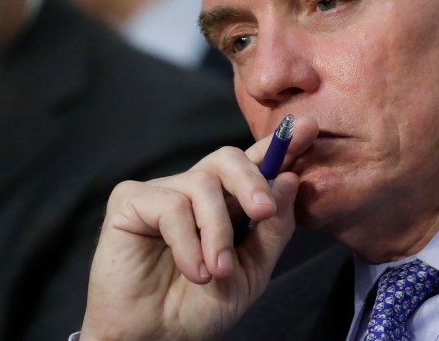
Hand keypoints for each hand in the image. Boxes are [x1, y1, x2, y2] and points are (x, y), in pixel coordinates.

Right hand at [80, 117, 318, 340]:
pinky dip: (186, 241)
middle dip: (251, 180)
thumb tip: (289, 179)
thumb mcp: (252, 272)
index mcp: (226, 204)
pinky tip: (192, 270)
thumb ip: (272, 229)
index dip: (280, 145)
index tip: (308, 129)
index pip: (254, 164)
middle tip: (263, 211)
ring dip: (217, 232)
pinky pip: (169, 205)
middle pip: (227, 157)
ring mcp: (161, 193)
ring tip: (217, 271)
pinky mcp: (130, 202)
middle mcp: (193, 191)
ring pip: (202, 185)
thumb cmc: (198, 308)